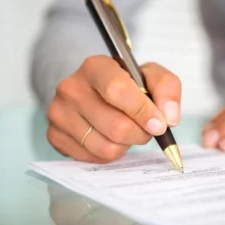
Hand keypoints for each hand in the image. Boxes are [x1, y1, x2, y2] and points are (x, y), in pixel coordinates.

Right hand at [46, 55, 180, 161]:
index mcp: (95, 67)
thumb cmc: (126, 83)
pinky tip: (110, 138)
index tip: (159, 125)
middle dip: (140, 134)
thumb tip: (169, 118)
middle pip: (115, 126)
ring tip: (127, 131)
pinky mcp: (55, 135)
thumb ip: (167, 89)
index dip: (142, 111)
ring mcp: (58, 113)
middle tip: (146, 129)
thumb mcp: (150, 76)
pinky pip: (93, 158)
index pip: (118, 91)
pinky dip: (110, 153)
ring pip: (106, 147)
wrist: (95, 90)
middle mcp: (71, 88)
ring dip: (126, 145)